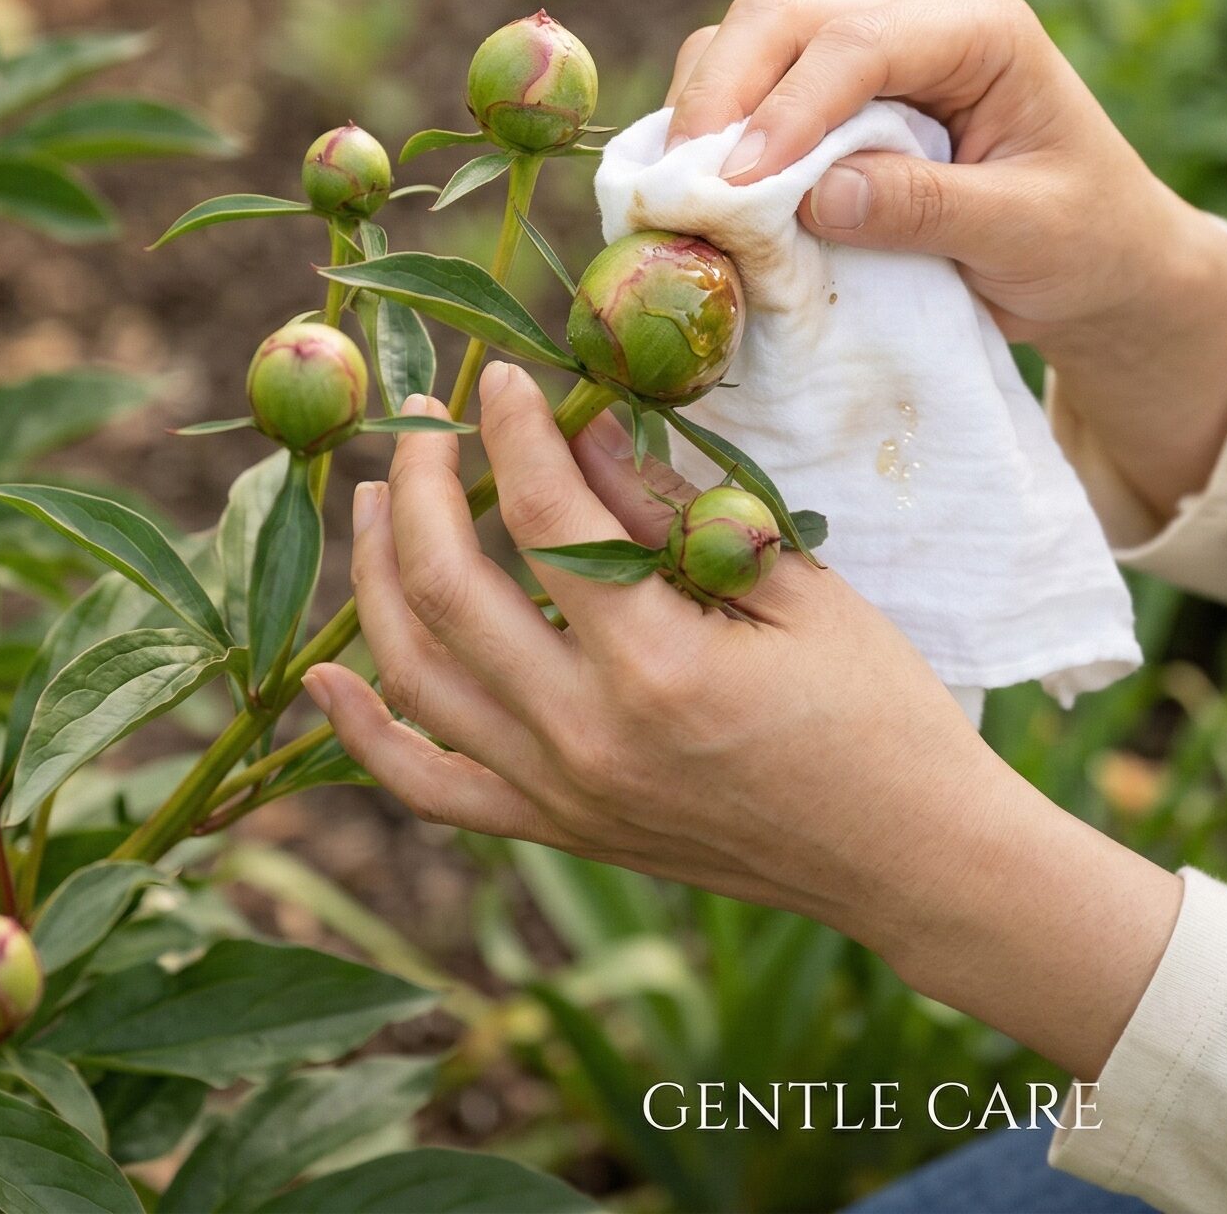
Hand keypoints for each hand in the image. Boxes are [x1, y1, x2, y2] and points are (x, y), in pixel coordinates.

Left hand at [304, 365, 1014, 938]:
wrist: (902, 855)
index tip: (501, 372)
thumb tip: (585, 423)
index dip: (512, 428)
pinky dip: (365, 733)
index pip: (545, 515)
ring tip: (379, 494)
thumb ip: (674, 509)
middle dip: (424, 480)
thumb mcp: (794, 587)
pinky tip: (324, 679)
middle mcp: (584, 736)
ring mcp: (559, 793)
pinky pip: (430, 785)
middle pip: (448, 588)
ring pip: (415, 676)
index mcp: (656, 665)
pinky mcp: (557, 829)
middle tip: (427, 412)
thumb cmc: (874, 708)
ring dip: (377, 574)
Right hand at [664, 0, 1226, 521]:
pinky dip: (714, 127)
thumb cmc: (1083, 239)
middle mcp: (917, 7)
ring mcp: (869, 33)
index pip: (862, 42)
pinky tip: (696, 185)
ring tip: (677, 192)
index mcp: (981, 24)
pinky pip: (751, 80)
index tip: (738, 184)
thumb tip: (817, 197)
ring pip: (752, 38)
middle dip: (722, 95)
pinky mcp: (832, 79)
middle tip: (677, 187)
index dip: (790, 108)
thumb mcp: (1026, 235)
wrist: (1101, 253)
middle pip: (784, 18)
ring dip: (706, 109)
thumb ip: (929, 210)